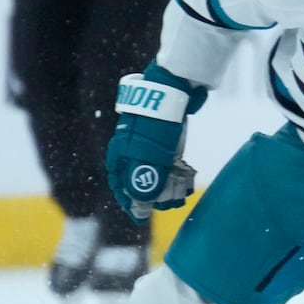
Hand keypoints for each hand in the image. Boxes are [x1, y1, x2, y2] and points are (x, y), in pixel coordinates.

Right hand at [106, 64, 206, 221]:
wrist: (174, 87)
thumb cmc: (157, 122)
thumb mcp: (150, 154)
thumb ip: (146, 178)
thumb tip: (142, 202)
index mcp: (120, 151)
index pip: (118, 182)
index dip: (128, 200)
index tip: (139, 216)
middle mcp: (131, 147)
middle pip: (137, 177)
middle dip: (150, 195)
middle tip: (166, 207)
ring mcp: (149, 141)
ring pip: (154, 169)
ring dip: (165, 185)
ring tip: (178, 198)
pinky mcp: (166, 136)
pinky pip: (167, 159)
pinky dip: (174, 171)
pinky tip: (185, 180)